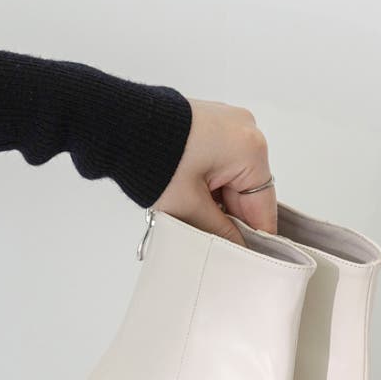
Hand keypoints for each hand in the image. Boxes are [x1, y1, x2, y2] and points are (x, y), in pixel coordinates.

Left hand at [153, 98, 275, 246]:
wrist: (117, 124)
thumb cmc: (152, 157)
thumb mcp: (190, 207)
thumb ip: (221, 233)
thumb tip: (238, 248)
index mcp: (251, 150)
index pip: (263, 207)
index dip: (254, 237)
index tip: (244, 256)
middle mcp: (247, 131)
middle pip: (248, 192)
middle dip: (228, 214)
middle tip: (203, 230)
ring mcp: (229, 124)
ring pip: (233, 179)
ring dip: (216, 199)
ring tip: (188, 207)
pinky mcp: (212, 123)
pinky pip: (222, 162)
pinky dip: (209, 181)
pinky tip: (188, 191)